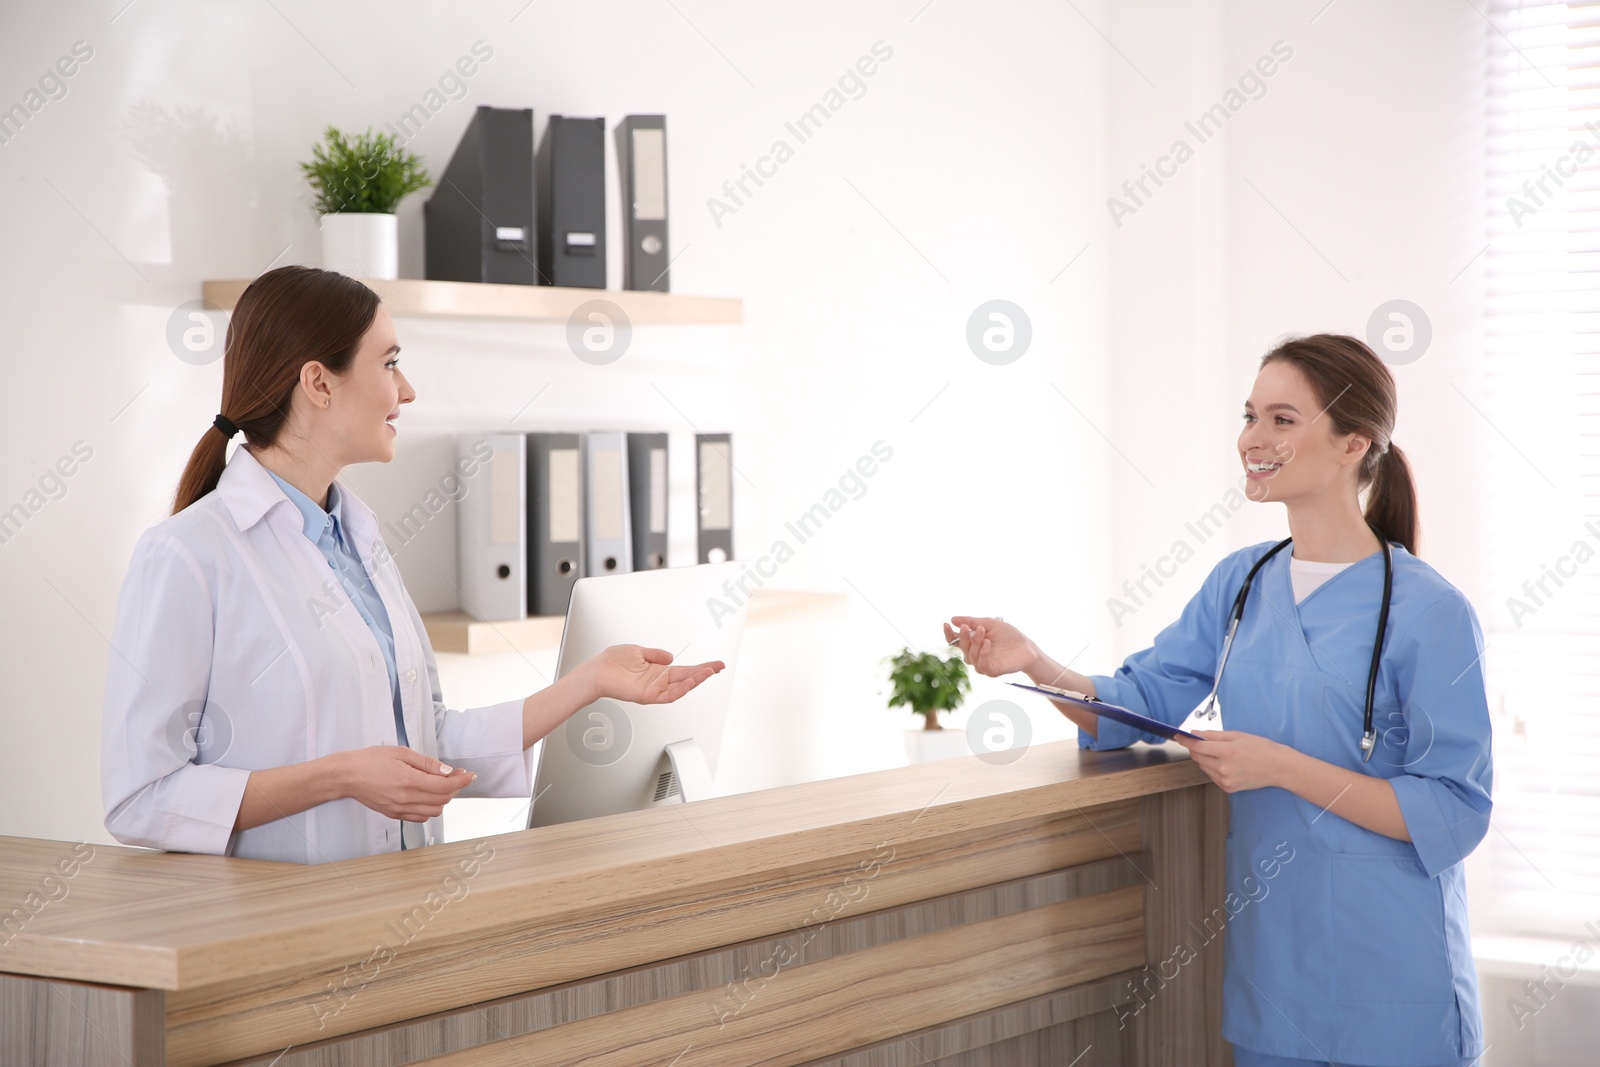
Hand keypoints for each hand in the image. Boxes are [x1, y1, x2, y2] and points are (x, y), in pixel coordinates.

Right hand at [336, 746, 476, 821]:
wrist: (347, 776)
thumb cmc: (370, 760)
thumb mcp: (401, 752)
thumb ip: (426, 763)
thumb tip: (447, 771)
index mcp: (409, 780)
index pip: (445, 786)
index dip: (461, 781)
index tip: (469, 775)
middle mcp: (406, 798)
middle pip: (443, 800)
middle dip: (454, 788)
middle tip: (456, 775)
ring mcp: (400, 809)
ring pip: (434, 811)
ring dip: (443, 799)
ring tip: (440, 785)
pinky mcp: (394, 815)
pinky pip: (420, 816)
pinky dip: (430, 808)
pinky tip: (427, 795)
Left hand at [586, 644, 725, 704]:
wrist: (596, 671)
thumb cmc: (612, 662)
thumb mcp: (639, 651)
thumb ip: (656, 654)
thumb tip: (671, 656)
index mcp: (657, 671)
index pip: (684, 669)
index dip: (700, 667)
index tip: (715, 664)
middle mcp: (658, 681)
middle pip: (687, 678)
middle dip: (704, 673)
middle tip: (719, 667)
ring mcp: (654, 690)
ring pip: (681, 687)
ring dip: (696, 680)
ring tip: (709, 672)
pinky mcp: (647, 696)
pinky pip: (668, 695)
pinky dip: (680, 689)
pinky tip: (690, 681)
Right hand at [944, 616, 1038, 677]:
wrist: (1026, 646)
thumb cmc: (1008, 634)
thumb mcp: (989, 623)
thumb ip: (973, 622)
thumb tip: (953, 619)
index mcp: (972, 643)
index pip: (956, 641)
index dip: (949, 634)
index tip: (946, 624)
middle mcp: (975, 654)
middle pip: (962, 648)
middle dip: (963, 637)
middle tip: (966, 627)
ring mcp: (982, 663)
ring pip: (971, 656)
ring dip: (975, 643)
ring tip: (982, 631)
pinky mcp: (992, 671)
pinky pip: (982, 665)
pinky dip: (982, 654)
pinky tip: (987, 643)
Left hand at [1171, 730, 1294, 792]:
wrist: (1278, 767)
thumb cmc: (1261, 749)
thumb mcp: (1237, 735)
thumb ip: (1213, 735)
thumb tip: (1195, 733)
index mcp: (1227, 752)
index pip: (1197, 746)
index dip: (1185, 740)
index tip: (1178, 736)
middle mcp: (1224, 768)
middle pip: (1197, 757)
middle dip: (1196, 748)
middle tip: (1203, 742)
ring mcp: (1225, 780)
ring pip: (1203, 767)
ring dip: (1205, 758)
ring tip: (1221, 753)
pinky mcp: (1228, 788)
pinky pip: (1211, 776)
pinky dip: (1213, 768)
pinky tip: (1226, 763)